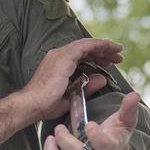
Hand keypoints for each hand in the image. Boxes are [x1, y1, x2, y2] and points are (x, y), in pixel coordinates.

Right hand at [0, 38, 122, 149]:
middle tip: (117, 56)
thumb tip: (101, 79)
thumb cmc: (45, 104)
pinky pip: (86, 46)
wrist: (31, 105)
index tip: (109, 62)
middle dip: (102, 51)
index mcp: (58, 63)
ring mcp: (60, 55)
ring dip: (104, 47)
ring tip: (118, 51)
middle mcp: (58, 55)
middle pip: (85, 48)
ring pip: (87, 44)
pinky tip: (110, 48)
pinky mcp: (64, 58)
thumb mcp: (72, 96)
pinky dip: (99, 45)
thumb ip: (86, 86)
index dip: (96, 56)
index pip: (81, 54)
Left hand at [43, 92, 139, 149]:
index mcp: (109, 146)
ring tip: (51, 138)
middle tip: (60, 128)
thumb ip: (128, 110)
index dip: (96, 136)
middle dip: (67, 142)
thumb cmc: (115, 138)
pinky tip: (49, 144)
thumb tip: (134, 95)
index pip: (104, 145)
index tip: (90, 124)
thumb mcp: (124, 124)